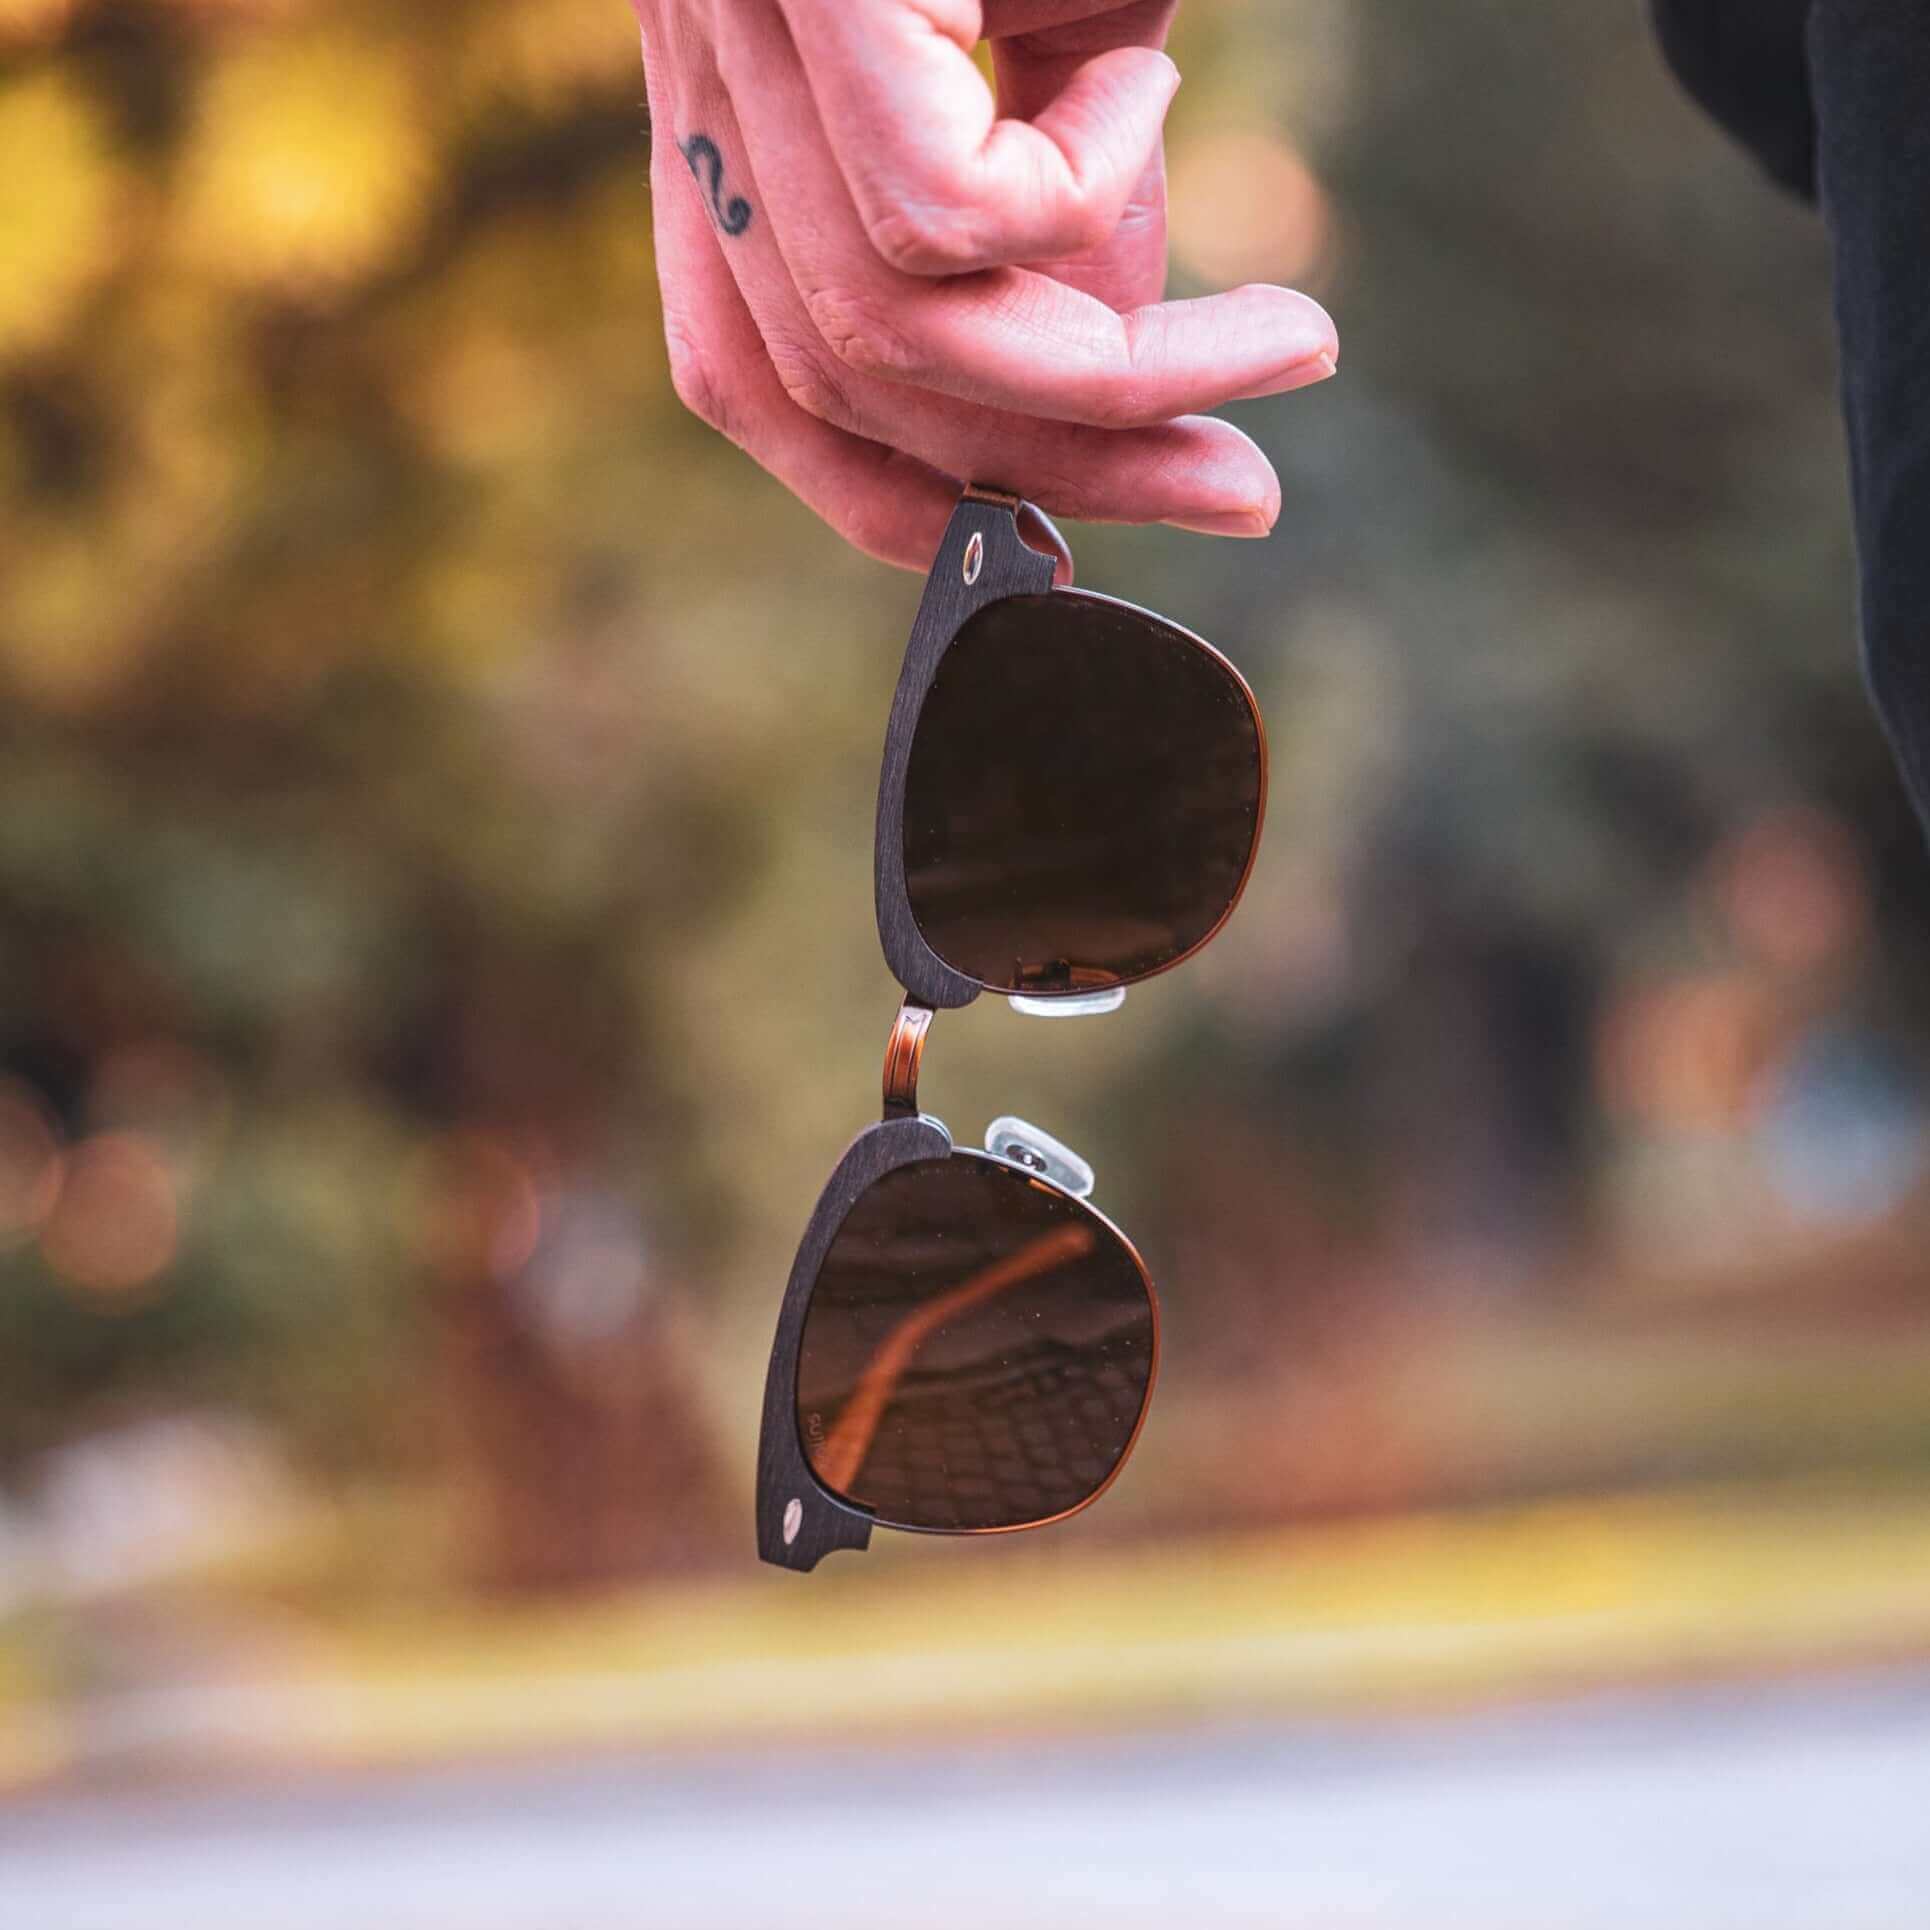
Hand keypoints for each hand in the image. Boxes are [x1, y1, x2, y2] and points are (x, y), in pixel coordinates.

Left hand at [634, 0, 1337, 575]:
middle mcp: (700, 68)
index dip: (892, 502)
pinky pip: (945, 207)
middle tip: (1243, 490)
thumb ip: (1059, 199)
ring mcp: (732, 16)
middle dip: (1060, 472)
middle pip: (845, 381)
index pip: (756, 379)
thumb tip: (1111, 355)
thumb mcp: (1057, 25)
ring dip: (1120, 378)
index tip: (1056, 543)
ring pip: (894, 326)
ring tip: (1292, 346)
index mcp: (726, 98)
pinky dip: (1088, 191)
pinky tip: (1157, 81)